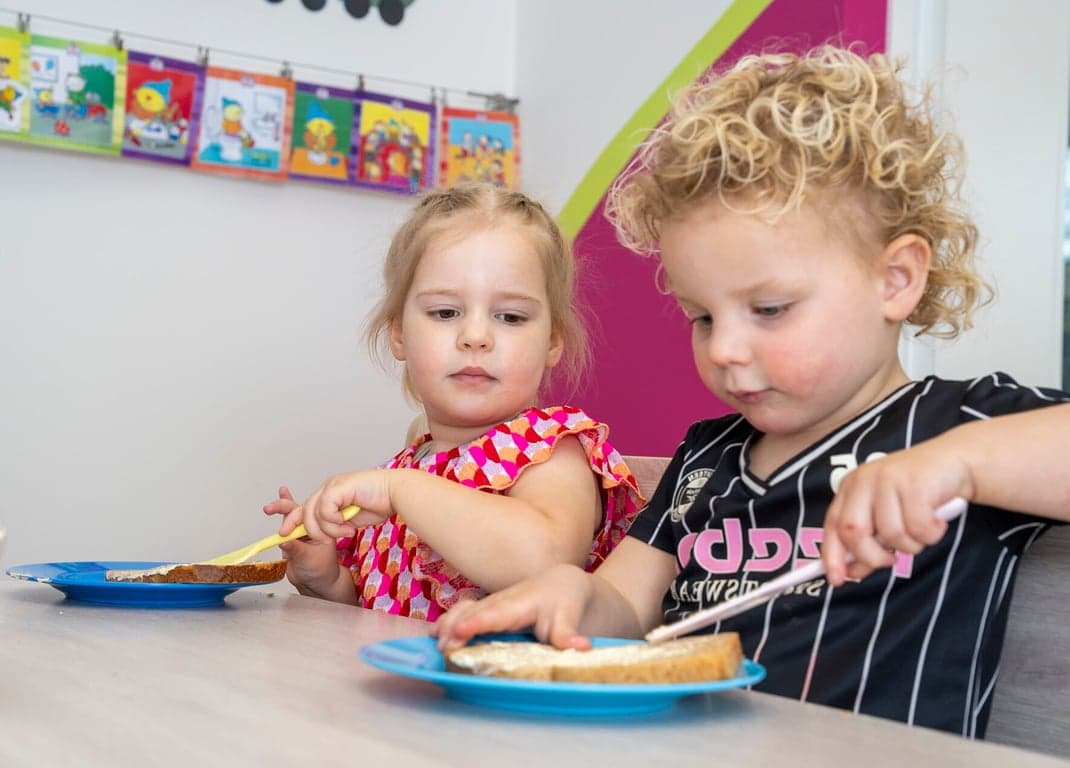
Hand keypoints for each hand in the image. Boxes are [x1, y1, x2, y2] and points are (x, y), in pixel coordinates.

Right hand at [264, 485, 345, 596]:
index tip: (284, 533)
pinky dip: (280, 513)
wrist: (316, 583)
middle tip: (270, 508)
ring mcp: (300, 530)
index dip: (293, 521)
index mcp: (321, 528)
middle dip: (283, 507)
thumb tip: (283, 541)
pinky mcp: (291, 537)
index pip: (307, 516)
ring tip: (269, 507)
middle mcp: (312, 526)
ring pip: (289, 515)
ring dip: (279, 507)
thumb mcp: (309, 559)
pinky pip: (284, 524)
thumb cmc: (322, 570)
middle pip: (297, 511)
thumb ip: (296, 549)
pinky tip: (276, 502)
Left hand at [296, 469, 395, 541]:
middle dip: (305, 530)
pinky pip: (325, 510)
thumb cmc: (379, 503)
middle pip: (303, 510)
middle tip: (324, 540)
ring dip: (328, 530)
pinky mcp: (338, 487)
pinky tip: (349, 526)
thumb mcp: (350, 519)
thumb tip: (324, 533)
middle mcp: (327, 487)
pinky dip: (334, 522)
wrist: (396, 493)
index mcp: (329, 494)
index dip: (292, 521)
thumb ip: (336, 523)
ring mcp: (332, 485)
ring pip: (313, 513)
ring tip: (345, 533)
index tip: (282, 535)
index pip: (303, 508)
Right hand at [432, 564, 594, 651]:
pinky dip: (448, 621)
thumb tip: (582, 647)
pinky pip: (464, 611)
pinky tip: (434, 635)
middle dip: (455, 627)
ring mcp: (492, 602)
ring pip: (465, 609)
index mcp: (521, 603)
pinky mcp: (487, 608)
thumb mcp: (570, 618)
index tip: (460, 631)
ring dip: (447, 624)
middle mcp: (501, 600)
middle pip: (474, 613)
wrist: (563, 583)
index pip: (496, 614)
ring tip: (434, 641)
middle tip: (441, 647)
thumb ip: (568, 635)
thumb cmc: (566, 601)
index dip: (477, 623)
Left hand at [821, 440, 973, 586]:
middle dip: (871, 556)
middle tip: (891, 559)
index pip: (832, 525)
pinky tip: (937, 521)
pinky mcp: (914, 482)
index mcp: (850, 487)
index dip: (832, 555)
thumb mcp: (888, 518)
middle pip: (853, 530)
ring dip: (911, 544)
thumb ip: (869, 544)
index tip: (836, 580)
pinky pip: (918, 528)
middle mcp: (863, 480)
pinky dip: (931, 534)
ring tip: (922, 529)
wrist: (954, 462)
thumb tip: (851, 573)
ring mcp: (887, 478)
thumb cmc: (918, 494)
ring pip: (891, 533)